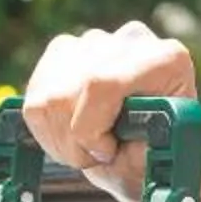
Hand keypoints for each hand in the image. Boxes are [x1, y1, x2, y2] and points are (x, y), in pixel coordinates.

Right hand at [22, 21, 198, 201]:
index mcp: (167, 60)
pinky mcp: (64, 50)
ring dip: (59, 138)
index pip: (102, 83)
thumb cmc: (155, 153)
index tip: (104, 154)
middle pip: (69, 93)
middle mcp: (131, 40)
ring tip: (86, 149)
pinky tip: (71, 136)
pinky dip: (46, 129)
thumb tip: (112, 145)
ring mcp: (95, 41)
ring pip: (47, 98)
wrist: (148, 146)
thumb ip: (136, 152)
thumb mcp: (154, 160)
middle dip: (73, 141)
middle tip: (94, 159)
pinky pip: (34, 97)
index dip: (91, 128)